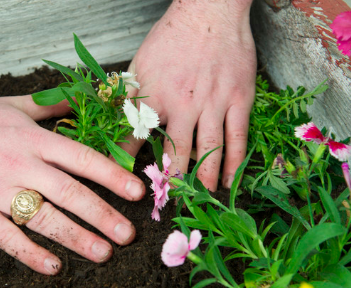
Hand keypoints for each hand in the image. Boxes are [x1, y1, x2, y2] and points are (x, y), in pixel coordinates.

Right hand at [0, 96, 145, 274]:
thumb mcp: (14, 105)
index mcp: (34, 140)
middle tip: (128, 235)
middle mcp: (21, 166)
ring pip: (44, 219)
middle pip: (70, 194)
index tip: (136, 192)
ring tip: (102, 253)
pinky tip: (53, 267)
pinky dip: (30, 254)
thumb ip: (50, 106)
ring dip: (76, 238)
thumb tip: (79, 99)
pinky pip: (7, 238)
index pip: (82, 159)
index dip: (112, 176)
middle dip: (103, 215)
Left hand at [124, 0, 255, 189]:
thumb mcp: (139, 65)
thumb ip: (128, 98)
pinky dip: (233, 163)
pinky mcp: (239, 99)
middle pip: (175, 152)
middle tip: (168, 205)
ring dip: (203, 179)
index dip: (128, 166)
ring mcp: (213, 103)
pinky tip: (229, 181)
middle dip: (171, 182)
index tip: (124, 188)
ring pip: (208, 150)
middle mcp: (183, 104)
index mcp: (154, 95)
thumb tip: (112, 124)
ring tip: (200, 201)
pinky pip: (237, 138)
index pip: (135, 138)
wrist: (209, 12)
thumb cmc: (171, 38)